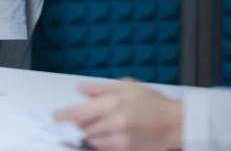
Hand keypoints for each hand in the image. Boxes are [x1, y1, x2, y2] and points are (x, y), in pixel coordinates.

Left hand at [54, 78, 182, 150]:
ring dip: (92, 132)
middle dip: (82, 121)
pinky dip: (101, 142)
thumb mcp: (127, 86)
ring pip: (92, 139)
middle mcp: (115, 121)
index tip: (56, 116)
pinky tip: (110, 134)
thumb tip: (81, 89)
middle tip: (91, 115)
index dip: (64, 114)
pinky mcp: (125, 149)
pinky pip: (103, 148)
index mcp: (113, 102)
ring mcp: (120, 138)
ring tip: (105, 124)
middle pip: (84, 126)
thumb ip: (101, 88)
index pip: (79, 111)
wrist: (174, 123)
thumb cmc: (153, 103)